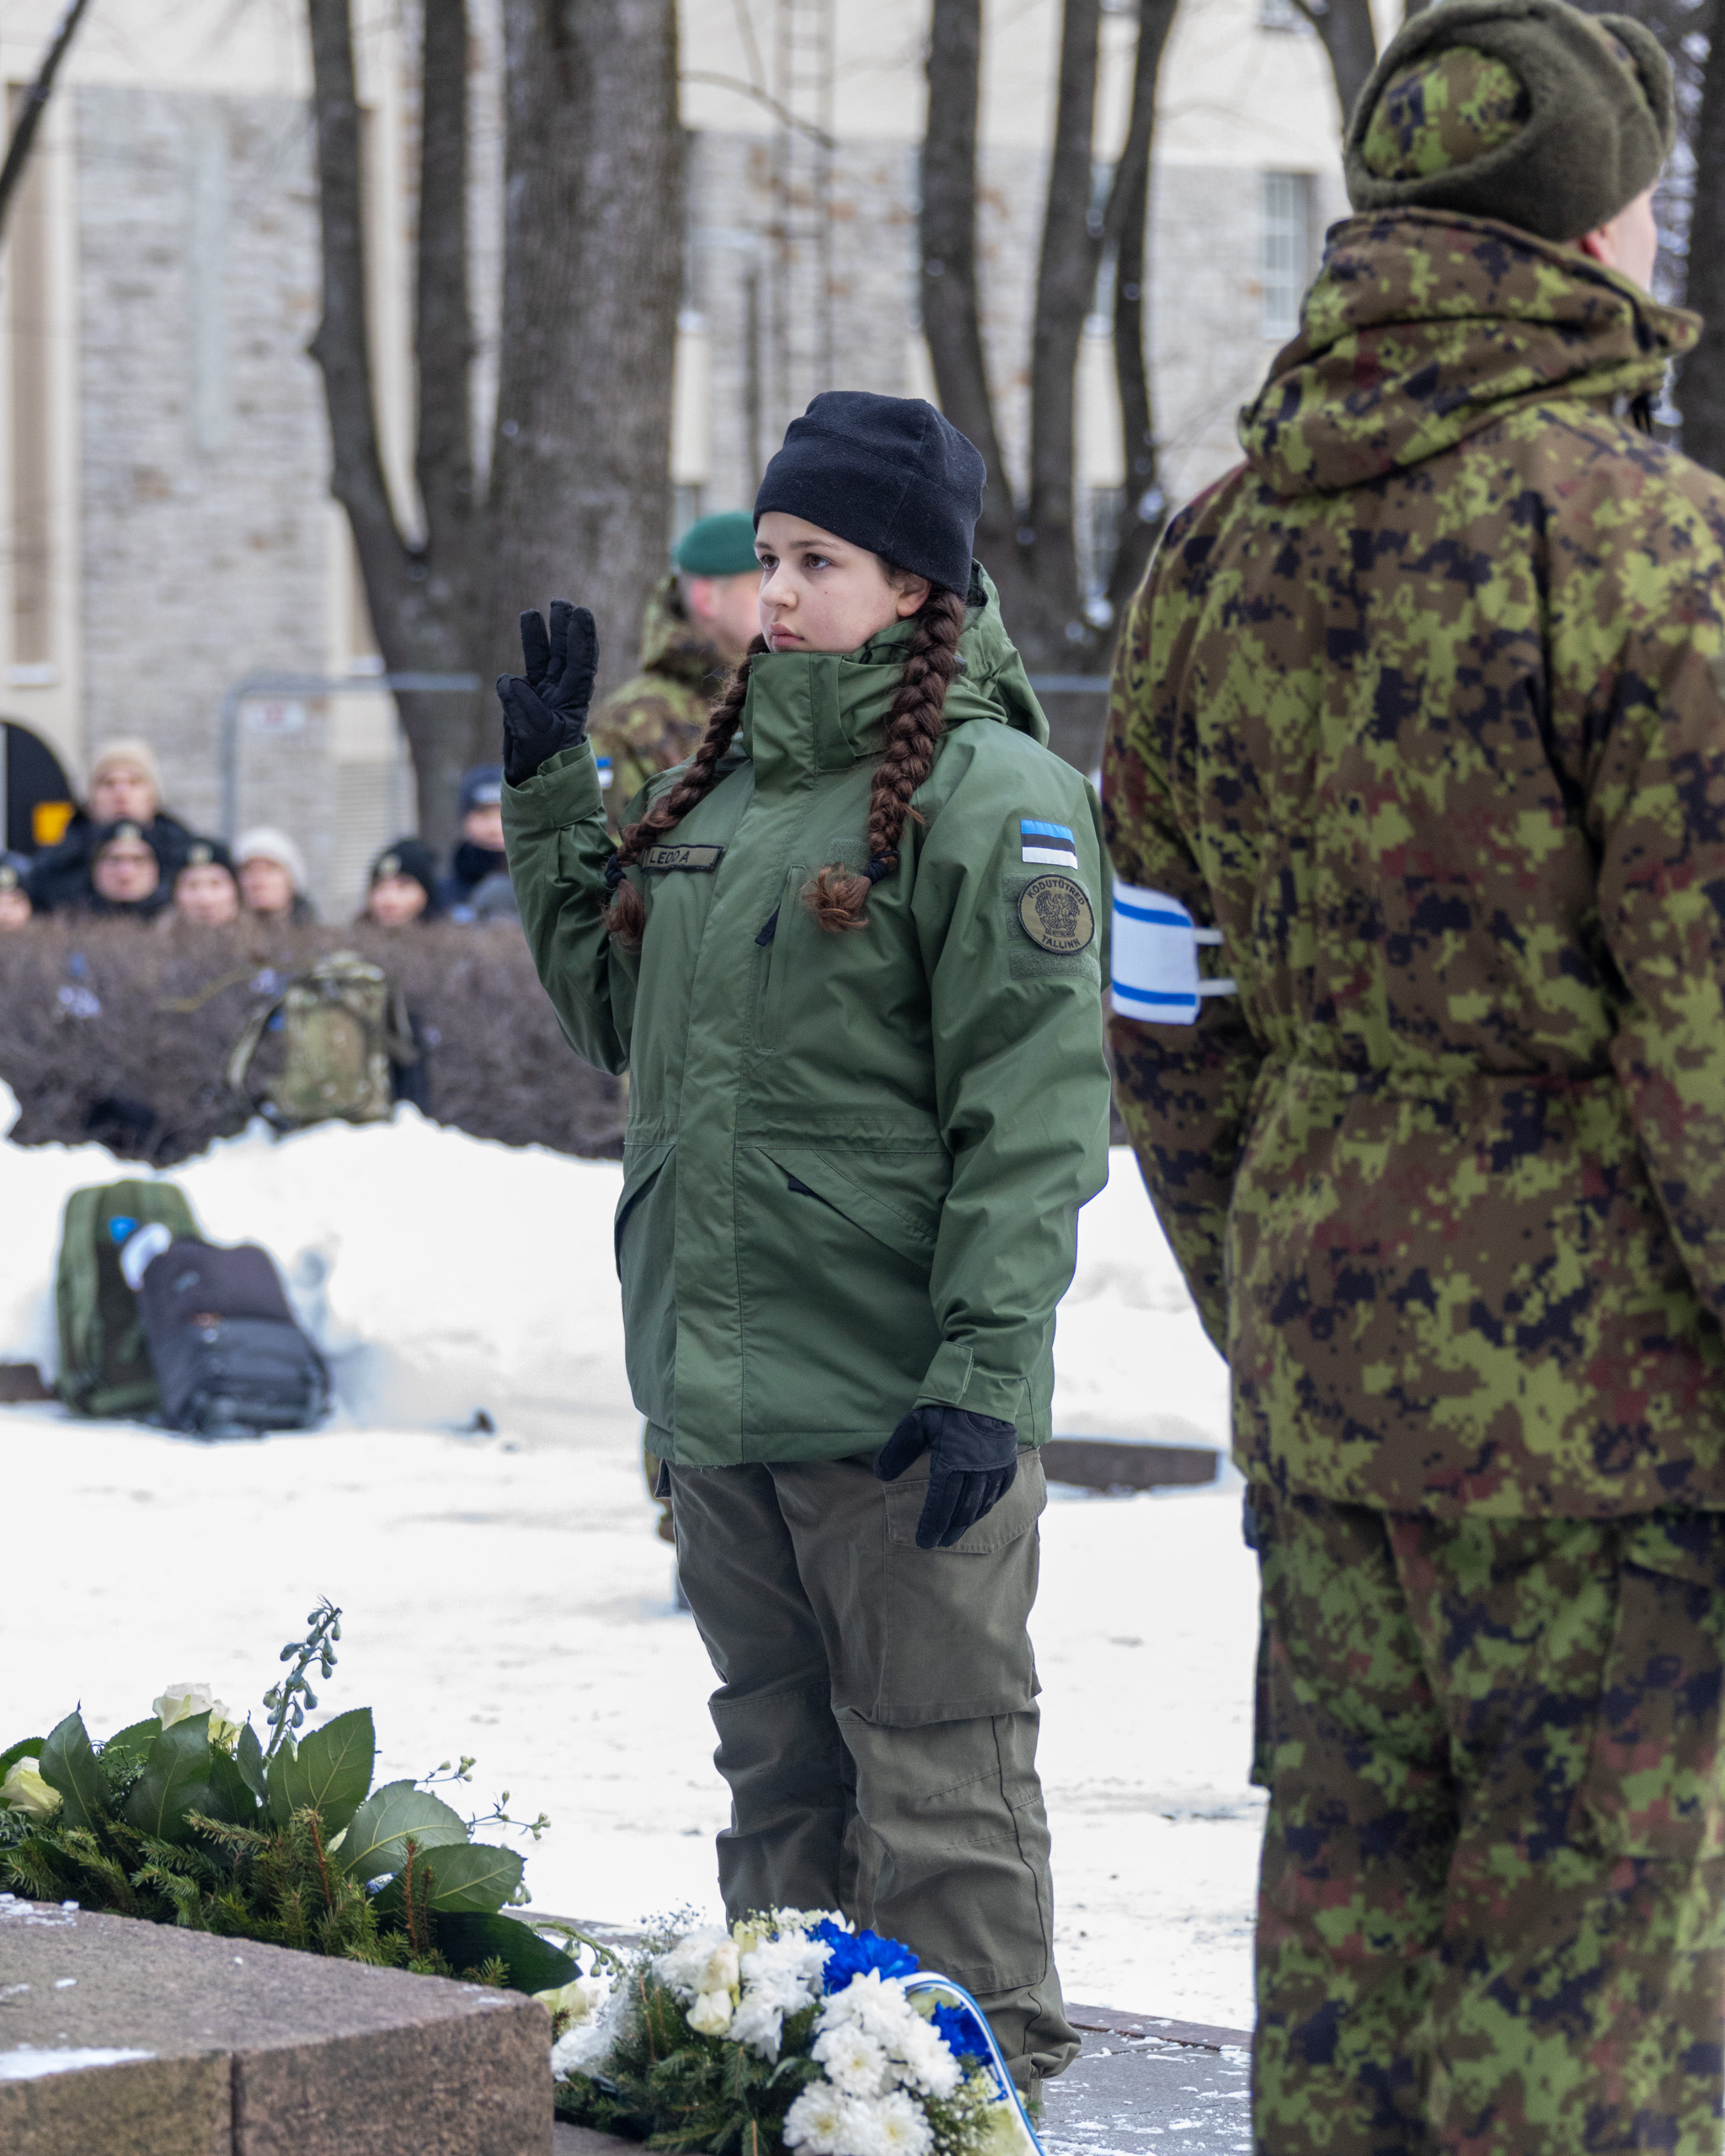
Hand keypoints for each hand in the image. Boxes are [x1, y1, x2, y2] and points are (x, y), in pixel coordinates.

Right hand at [496, 599, 598, 785]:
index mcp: (573, 699)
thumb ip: (524, 706)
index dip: (582, 637)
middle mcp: (561, 692)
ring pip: (543, 659)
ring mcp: (544, 694)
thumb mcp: (537, 734)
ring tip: (533, 612)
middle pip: (565, 653)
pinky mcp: (526, 700)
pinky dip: (517, 668)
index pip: (581, 662)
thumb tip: (509, 681)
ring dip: (541, 636)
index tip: (581, 613)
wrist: (534, 778)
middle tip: (562, 602)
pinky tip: (513, 670)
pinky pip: (523, 675)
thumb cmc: (545, 760)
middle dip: (564, 627)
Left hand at [875, 1404, 1018, 1549]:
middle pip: (960, 1510)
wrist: (986, 1391)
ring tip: (954, 1535)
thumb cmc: (948, 1407)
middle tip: (938, 1544)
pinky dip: (986, 1507)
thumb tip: (880, 1474)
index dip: (930, 1525)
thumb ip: (898, 1450)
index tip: (923, 1542)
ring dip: (966, 1523)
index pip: (939, 1503)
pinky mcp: (1006, 1464)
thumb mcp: (917, 1423)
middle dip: (947, 1530)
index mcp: (950, 1463)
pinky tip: (979, 1514)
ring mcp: (993, 1469)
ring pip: (979, 1505)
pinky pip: (998, 1493)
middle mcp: (974, 1471)